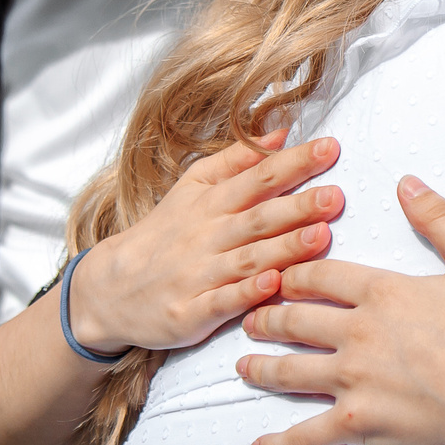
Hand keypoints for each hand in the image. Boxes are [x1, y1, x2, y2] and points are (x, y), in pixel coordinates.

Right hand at [69, 134, 342, 353]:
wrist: (110, 288)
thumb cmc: (164, 234)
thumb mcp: (193, 187)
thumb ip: (238, 160)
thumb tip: (281, 131)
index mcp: (211, 203)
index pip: (258, 177)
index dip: (295, 163)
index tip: (330, 148)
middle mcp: (207, 236)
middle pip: (258, 218)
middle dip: (298, 207)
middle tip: (335, 196)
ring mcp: (198, 275)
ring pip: (247, 259)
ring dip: (284, 248)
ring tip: (321, 235)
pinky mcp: (190, 312)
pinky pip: (222, 302)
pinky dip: (247, 294)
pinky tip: (272, 285)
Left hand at [234, 176, 444, 444]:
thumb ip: (440, 219)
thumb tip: (405, 183)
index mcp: (382, 292)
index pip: (319, 276)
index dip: (291, 274)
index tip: (276, 276)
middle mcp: (356, 334)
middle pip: (294, 321)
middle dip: (266, 318)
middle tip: (250, 318)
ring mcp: (352, 381)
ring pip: (289, 372)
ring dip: (260, 368)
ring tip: (243, 366)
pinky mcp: (358, 424)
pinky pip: (307, 434)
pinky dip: (280, 443)